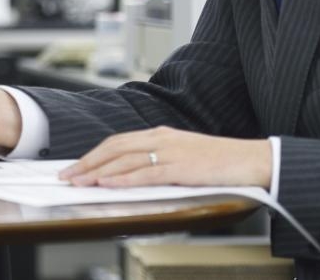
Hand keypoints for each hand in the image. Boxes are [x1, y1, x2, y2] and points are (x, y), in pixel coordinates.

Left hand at [59, 126, 272, 189]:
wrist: (253, 159)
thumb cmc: (220, 161)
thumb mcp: (183, 154)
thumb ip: (158, 160)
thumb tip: (132, 173)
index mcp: (160, 134)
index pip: (117, 142)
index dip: (94, 154)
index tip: (76, 165)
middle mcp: (161, 139)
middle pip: (114, 148)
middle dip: (87, 162)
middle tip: (67, 175)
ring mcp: (171, 153)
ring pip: (124, 160)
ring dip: (98, 172)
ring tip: (79, 181)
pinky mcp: (181, 168)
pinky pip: (146, 174)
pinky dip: (124, 179)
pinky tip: (109, 184)